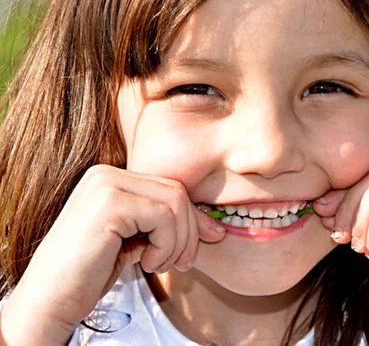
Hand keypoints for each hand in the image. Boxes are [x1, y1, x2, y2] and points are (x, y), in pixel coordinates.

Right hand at [0, 165, 225, 345]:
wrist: (50, 300)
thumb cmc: (90, 273)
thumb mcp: (135, 240)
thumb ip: (163, 225)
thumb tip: (214, 226)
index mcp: (111, 178)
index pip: (170, 187)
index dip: (193, 216)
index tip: (208, 240)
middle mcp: (106, 173)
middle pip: (177, 192)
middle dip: (190, 231)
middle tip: (183, 262)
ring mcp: (106, 184)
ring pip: (175, 203)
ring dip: (177, 242)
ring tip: (159, 265)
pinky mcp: (109, 203)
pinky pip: (164, 218)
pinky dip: (165, 246)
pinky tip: (146, 263)